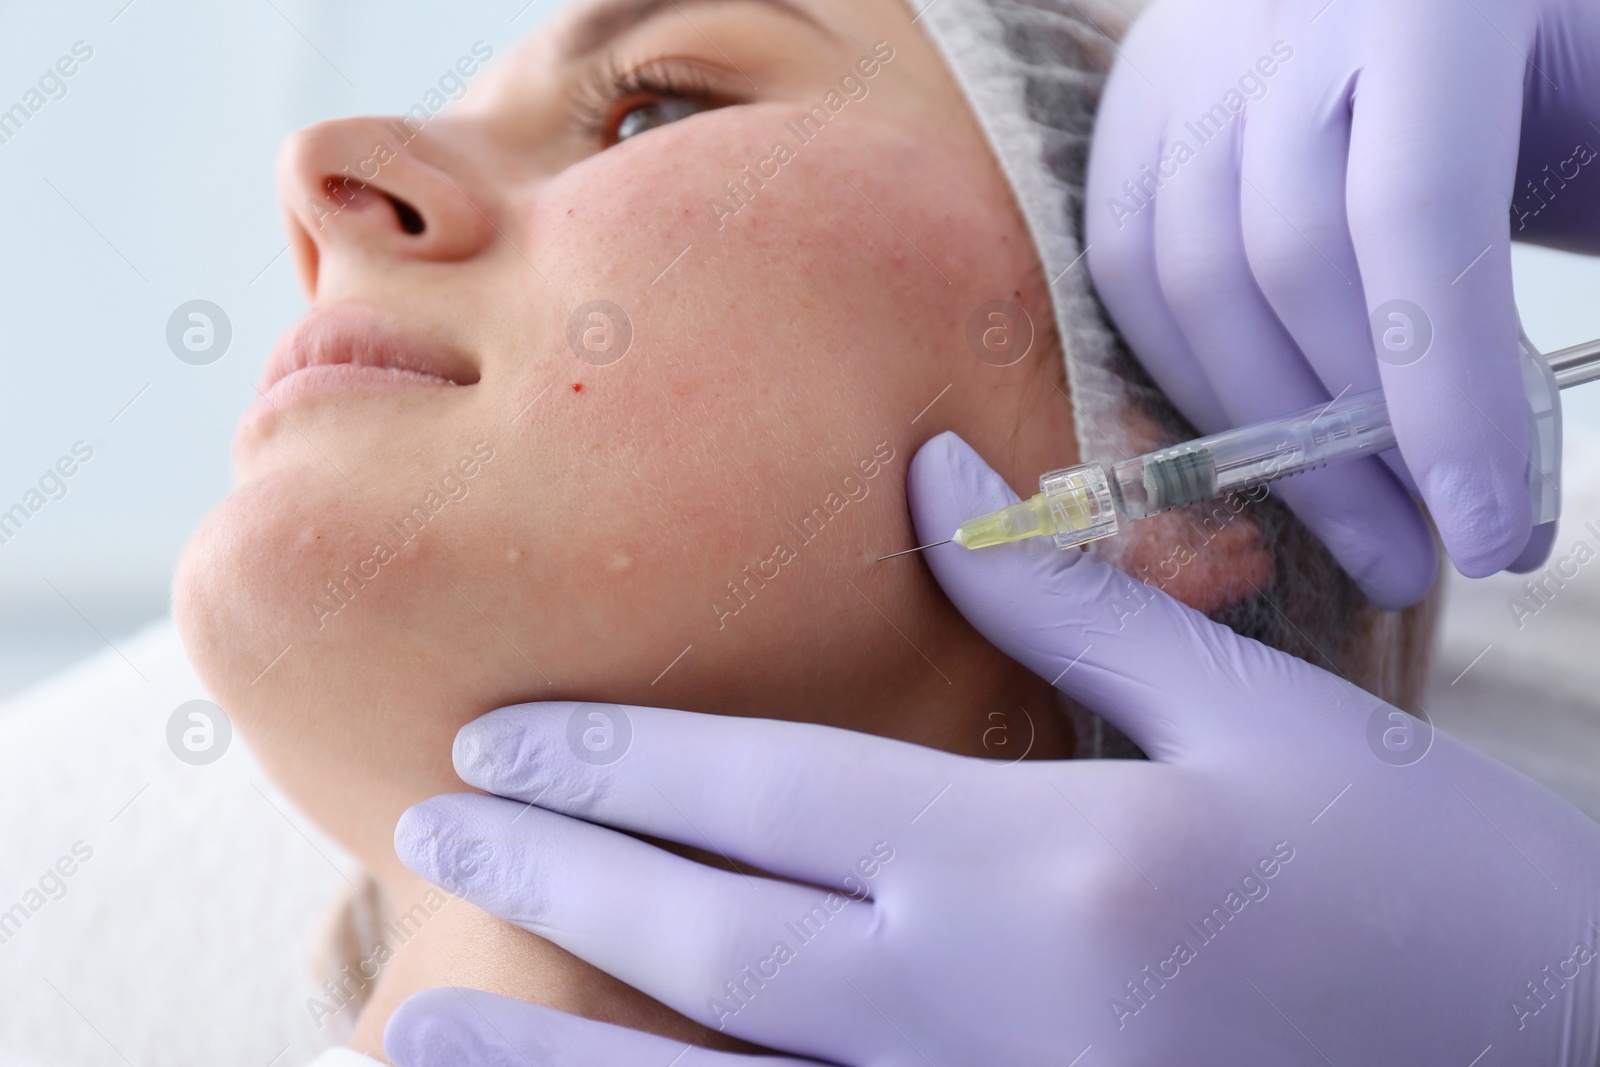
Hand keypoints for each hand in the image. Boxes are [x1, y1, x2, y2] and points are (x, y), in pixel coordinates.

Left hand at [387, 433, 1599, 1065]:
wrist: (1554, 1057)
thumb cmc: (1426, 885)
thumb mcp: (1257, 722)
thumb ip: (1069, 604)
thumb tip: (929, 474)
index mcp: (1043, 864)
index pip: (767, 795)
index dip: (618, 760)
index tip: (496, 736)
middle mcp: (982, 1005)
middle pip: (708, 935)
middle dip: (552, 873)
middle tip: (425, 823)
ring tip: (408, 1032)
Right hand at [1085, 0, 1599, 600]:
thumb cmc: (1558, 49)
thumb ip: (1594, 206)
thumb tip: (1526, 457)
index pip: (1416, 210)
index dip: (1446, 392)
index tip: (1490, 535)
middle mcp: (1283, 8)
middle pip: (1285, 258)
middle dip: (1353, 439)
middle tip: (1425, 553)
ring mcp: (1192, 52)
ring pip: (1187, 274)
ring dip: (1267, 433)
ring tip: (1357, 528)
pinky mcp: (1137, 100)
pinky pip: (1129, 263)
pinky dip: (1191, 373)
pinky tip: (1264, 440)